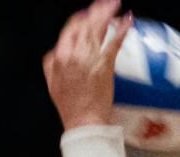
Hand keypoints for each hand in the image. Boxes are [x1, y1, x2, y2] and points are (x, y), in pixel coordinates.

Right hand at [42, 0, 130, 131]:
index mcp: (60, 56)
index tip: (87, 14)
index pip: (70, 29)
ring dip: (108, 12)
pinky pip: (115, 41)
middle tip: (106, 2)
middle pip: (86, 24)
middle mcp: (75, 53)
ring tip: (115, 3)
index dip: (80, 18)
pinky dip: (122, 28)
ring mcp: (91, 58)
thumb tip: (55, 50)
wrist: (83, 121)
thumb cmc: (69, 106)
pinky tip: (128, 19)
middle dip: (97, 10)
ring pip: (99, 28)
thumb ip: (51, 63)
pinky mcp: (106, 64)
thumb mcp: (51, 83)